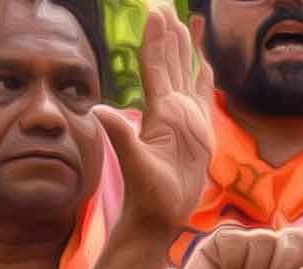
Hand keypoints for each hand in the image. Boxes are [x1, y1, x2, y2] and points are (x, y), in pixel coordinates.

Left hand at [95, 5, 214, 234]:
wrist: (159, 214)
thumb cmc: (149, 194)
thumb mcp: (135, 164)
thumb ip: (120, 135)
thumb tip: (97, 110)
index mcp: (159, 111)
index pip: (156, 66)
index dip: (156, 38)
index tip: (156, 10)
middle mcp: (171, 109)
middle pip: (170, 62)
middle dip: (169, 33)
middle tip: (166, 3)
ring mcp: (186, 119)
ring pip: (186, 73)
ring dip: (185, 48)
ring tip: (186, 20)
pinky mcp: (199, 132)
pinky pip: (202, 96)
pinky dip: (204, 76)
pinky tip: (205, 61)